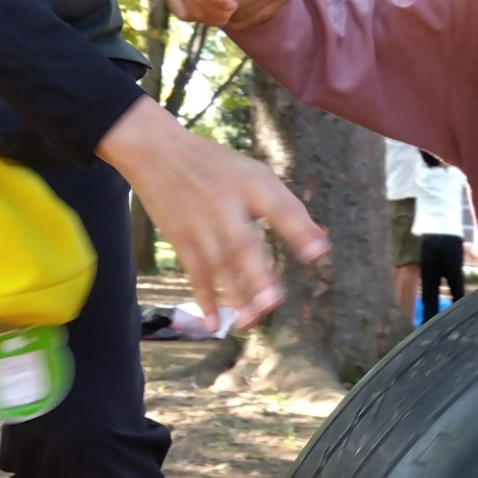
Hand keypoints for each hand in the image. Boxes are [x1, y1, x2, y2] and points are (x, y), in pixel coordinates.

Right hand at [96, 96, 326, 326]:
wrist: (158, 153)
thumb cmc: (219, 168)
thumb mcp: (256, 176)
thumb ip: (288, 209)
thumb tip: (320, 248)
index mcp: (252, 186)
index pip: (280, 208)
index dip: (299, 230)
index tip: (319, 254)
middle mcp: (226, 206)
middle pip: (244, 244)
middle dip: (258, 275)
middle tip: (273, 302)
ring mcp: (201, 225)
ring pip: (219, 266)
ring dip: (234, 296)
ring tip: (250, 322)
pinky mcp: (180, 239)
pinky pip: (195, 273)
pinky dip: (204, 300)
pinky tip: (214, 324)